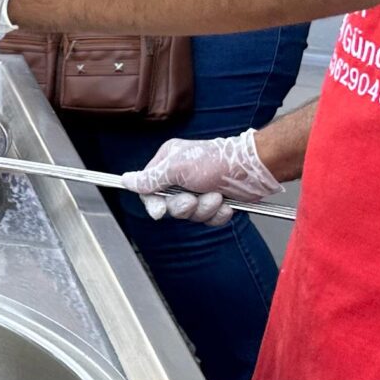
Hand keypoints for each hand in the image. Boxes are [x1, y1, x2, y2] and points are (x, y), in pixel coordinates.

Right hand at [122, 131, 281, 226]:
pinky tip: (226, 203)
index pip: (148, 189)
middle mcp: (181, 177)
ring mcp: (198, 191)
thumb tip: (126, 180)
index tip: (160, 210)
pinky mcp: (215, 203)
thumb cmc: (218, 160)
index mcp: (168, 163)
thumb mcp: (177, 167)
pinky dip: (218, 214)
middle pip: (169, 206)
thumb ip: (150, 178)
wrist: (253, 168)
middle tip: (194, 198)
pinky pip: (208, 219)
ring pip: (190, 215)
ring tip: (216, 196)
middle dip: (185, 206)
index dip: (154, 203)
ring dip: (205, 209)